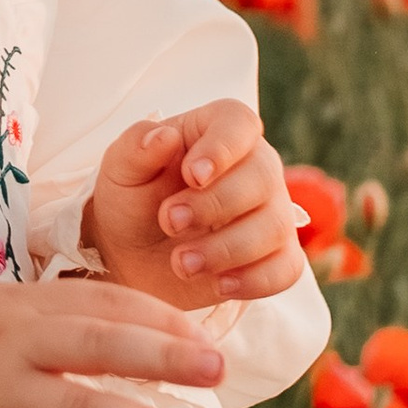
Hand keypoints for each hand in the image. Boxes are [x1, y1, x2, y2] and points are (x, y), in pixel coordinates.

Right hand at [0, 275, 224, 407]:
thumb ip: (44, 321)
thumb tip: (114, 333)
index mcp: (19, 306)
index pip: (102, 302)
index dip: (156, 316)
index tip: (203, 330)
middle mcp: (12, 341)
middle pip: (100, 342)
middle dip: (164, 353)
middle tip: (218, 367)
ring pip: (75, 405)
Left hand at [83, 100, 302, 305]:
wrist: (130, 255)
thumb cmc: (131, 199)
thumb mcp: (121, 169)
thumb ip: (137, 148)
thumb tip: (164, 136)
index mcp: (215, 131)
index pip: (238, 123)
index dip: (222, 147)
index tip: (193, 175)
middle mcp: (253, 166)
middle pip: (263, 175)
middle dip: (216, 204)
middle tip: (169, 221)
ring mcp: (269, 212)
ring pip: (275, 226)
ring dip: (228, 249)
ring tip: (181, 262)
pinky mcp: (274, 256)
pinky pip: (286, 267)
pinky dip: (255, 280)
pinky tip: (218, 284)